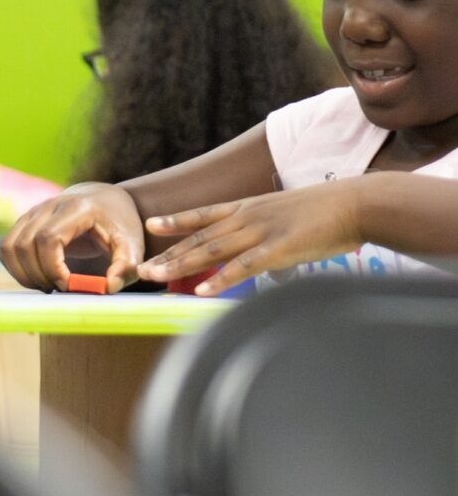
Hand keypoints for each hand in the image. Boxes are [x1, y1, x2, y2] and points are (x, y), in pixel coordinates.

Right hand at [0, 182, 144, 292]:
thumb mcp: (132, 243)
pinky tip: (38, 278)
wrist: (104, 199)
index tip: (69, 285)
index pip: (48, 238)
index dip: (53, 267)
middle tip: (59, 291)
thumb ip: (126, 266)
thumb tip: (108, 287)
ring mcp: (33, 212)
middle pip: (25, 245)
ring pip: (11, 247)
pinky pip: (8, 248)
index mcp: (76, 208)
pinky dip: (17, 268)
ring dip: (24, 274)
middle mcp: (49, 206)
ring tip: (48, 286)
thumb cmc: (119, 223)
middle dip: (38, 275)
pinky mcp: (25, 221)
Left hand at [136, 184, 363, 294]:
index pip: (203, 214)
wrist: (355, 204)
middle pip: (200, 238)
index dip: (175, 220)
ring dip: (182, 265)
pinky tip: (203, 290)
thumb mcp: (285, 218)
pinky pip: (243, 267)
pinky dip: (221, 279)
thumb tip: (258, 260)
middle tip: (141, 267)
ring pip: (212, 251)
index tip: (150, 224)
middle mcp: (247, 218)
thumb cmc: (325, 214)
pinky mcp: (279, 249)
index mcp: (249, 208)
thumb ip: (266, 236)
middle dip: (168, 254)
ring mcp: (261, 232)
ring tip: (157, 277)